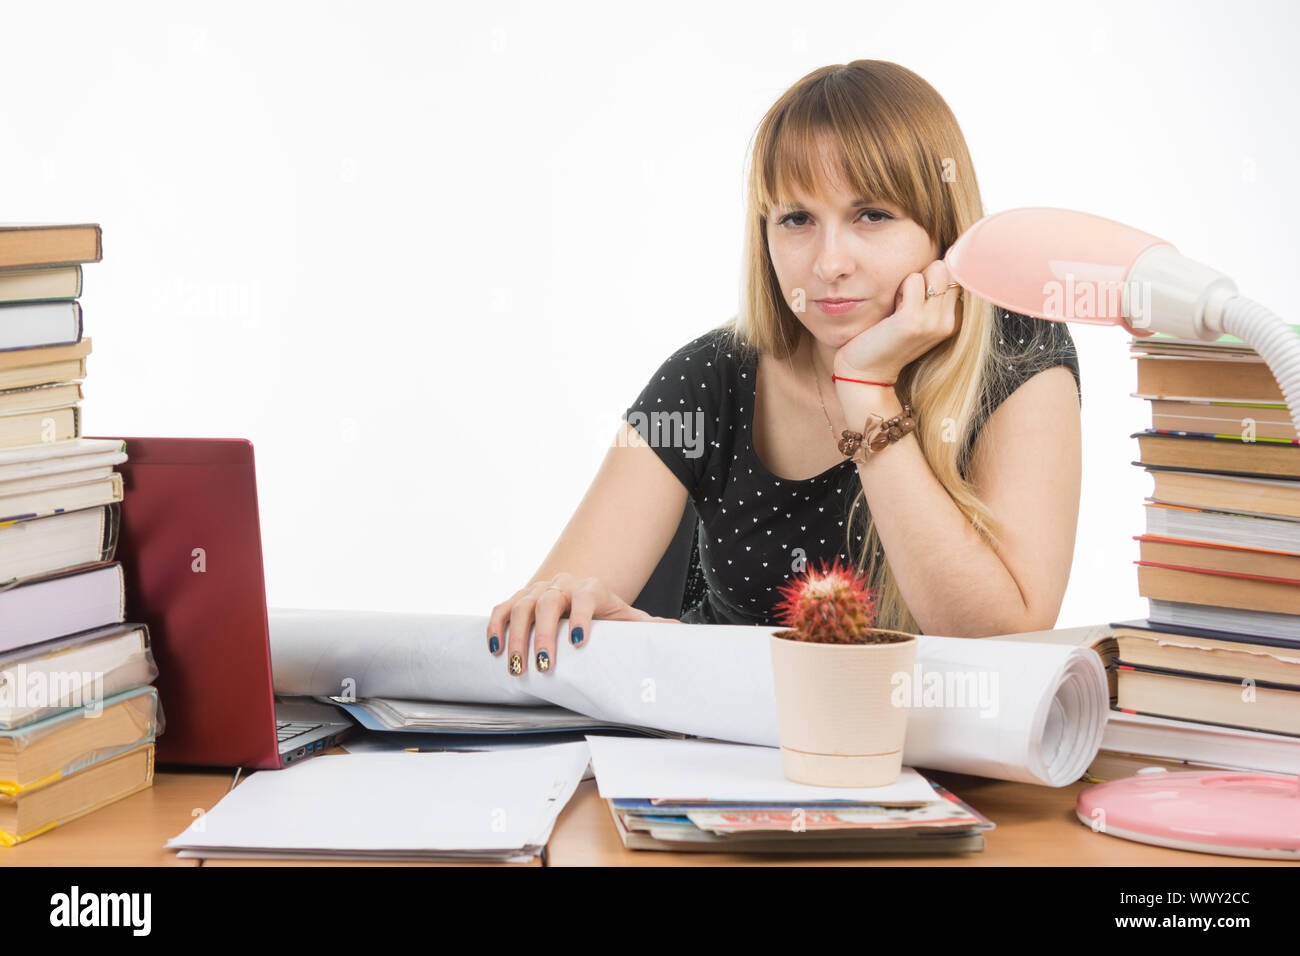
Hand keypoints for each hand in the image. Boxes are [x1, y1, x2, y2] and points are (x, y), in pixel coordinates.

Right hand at [486, 572, 678, 674]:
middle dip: (544, 635)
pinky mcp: (519, 598)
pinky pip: (502, 609)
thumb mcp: (626, 618)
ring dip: (517, 637)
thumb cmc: (603, 612)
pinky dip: (497, 628)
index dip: (582, 617)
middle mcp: (562, 584)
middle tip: (545, 665)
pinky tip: (495, 650)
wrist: (578, 593)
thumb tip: (677, 631)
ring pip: (522, 606)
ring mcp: (538, 590)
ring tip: (517, 667)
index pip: (586, 597)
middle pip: (548, 603)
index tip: (580, 641)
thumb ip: (647, 625)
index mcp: (591, 588)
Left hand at [832, 260, 961, 383]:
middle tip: (905, 299)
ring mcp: (934, 322)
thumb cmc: (884, 339)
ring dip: (912, 279)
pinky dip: (901, 286)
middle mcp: (949, 322)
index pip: (956, 275)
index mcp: (953, 321)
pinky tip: (892, 307)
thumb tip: (940, 259)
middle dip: (925, 273)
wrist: (865, 373)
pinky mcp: (914, 321)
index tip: (914, 298)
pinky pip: (914, 279)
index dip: (932, 276)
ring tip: (899, 303)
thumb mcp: (914, 317)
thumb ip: (929, 294)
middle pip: (949, 268)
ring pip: (936, 269)